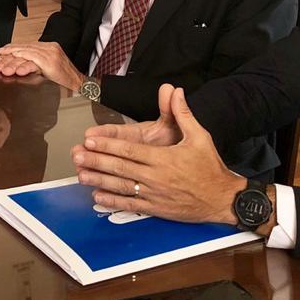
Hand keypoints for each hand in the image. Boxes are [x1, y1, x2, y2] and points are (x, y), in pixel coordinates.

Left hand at [0, 41, 84, 90]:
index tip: (1, 54)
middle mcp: (49, 48)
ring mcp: (51, 54)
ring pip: (27, 54)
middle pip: (24, 49)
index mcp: (48, 47)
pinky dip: (25, 65)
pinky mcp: (52, 62)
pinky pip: (35, 61)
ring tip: (3, 67)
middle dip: (9, 56)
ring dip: (13, 62)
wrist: (82, 85)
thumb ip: (34, 64)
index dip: (12, 50)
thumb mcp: (47, 68)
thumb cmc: (65, 80)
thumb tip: (17, 66)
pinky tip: (18, 70)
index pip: (26, 46)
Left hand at [70, 86, 242, 223]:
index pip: (130, 150)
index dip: (108, 145)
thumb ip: (183, 114)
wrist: (223, 199)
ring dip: (99, 181)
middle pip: (120, 168)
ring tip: (80, 175)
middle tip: (76, 156)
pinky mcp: (157, 209)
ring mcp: (155, 195)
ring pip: (121, 187)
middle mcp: (156, 177)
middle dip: (96, 161)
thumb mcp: (200, 136)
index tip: (89, 140)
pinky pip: (131, 205)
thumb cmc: (210, 167)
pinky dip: (113, 201)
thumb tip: (176, 91)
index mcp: (163, 158)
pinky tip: (97, 198)